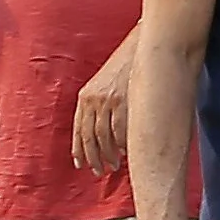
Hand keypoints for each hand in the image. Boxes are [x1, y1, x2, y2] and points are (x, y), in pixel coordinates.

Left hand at [70, 45, 132, 174]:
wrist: (142, 48)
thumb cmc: (125, 67)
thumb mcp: (104, 84)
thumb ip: (99, 105)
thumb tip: (101, 131)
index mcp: (85, 96)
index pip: (78, 129)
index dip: (78, 149)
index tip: (80, 163)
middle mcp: (94, 100)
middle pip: (89, 137)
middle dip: (92, 157)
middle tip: (98, 171)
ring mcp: (109, 102)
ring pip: (104, 138)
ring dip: (108, 155)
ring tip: (112, 166)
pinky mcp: (125, 102)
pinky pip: (121, 131)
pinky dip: (122, 146)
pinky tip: (124, 154)